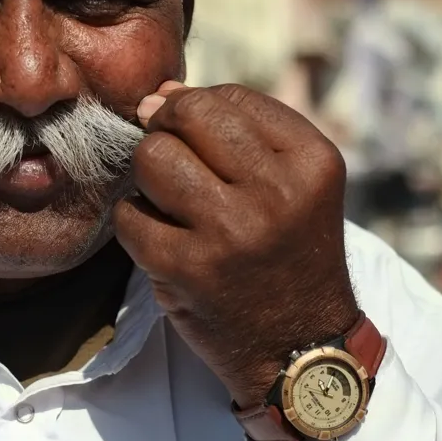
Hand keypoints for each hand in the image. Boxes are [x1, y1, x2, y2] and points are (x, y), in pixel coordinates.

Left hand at [112, 81, 359, 408]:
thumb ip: (238, 132)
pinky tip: (164, 241)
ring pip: (152, 158)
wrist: (300, 348)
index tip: (194, 136)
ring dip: (149, 177)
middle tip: (177, 164)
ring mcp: (231, 231)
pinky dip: (137, 225)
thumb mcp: (296, 185)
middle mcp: (277, 191)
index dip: (197, 108)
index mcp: (311, 161)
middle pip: (187, 116)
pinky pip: (129, 215)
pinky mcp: (187, 269)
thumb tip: (158, 92)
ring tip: (172, 203)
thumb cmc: (289, 252)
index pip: (230, 97)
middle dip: (168, 132)